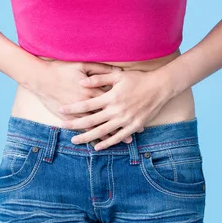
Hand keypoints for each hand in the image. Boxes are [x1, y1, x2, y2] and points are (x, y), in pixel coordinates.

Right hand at [30, 60, 133, 142]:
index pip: (113, 98)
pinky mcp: (71, 117)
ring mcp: (79, 112)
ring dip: (114, 133)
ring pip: (99, 125)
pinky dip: (96, 136)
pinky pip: (86, 128)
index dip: (126, 104)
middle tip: (137, 129)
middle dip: (124, 122)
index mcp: (92, 90)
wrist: (41, 79)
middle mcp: (88, 103)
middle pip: (110, 114)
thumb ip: (100, 69)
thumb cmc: (61, 70)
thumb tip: (117, 69)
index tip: (139, 110)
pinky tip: (105, 142)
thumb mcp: (82, 65)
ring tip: (126, 139)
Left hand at [58, 69, 172, 150]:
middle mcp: (116, 110)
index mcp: (111, 97)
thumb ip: (99, 78)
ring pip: (102, 131)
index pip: (87, 104)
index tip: (61, 110)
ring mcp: (125, 120)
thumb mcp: (118, 76)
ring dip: (87, 136)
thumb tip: (81, 82)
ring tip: (75, 140)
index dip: (73, 108)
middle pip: (91, 120)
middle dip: (75, 124)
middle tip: (62, 127)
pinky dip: (107, 143)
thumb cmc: (138, 79)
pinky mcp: (134, 126)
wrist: (160, 87)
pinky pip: (118, 137)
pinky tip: (97, 147)